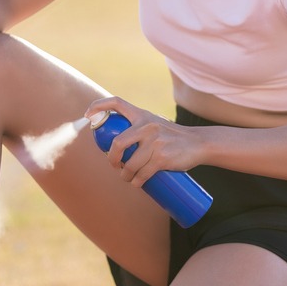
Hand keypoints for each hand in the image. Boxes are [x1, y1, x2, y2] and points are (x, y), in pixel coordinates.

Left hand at [84, 97, 204, 186]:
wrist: (199, 143)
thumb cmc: (173, 136)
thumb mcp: (155, 125)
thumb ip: (139, 128)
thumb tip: (116, 143)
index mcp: (143, 115)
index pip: (117, 102)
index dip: (98, 106)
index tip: (88, 115)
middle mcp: (147, 125)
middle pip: (118, 143)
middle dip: (112, 158)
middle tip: (115, 165)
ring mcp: (155, 142)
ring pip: (130, 164)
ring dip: (125, 176)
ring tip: (128, 178)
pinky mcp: (162, 158)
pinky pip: (142, 174)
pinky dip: (137, 181)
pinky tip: (137, 183)